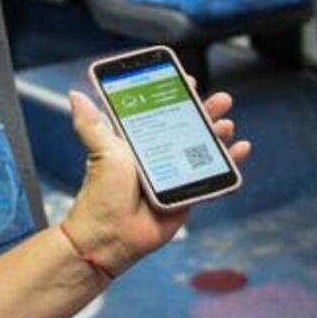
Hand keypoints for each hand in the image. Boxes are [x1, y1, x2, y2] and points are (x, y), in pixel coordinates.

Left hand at [62, 87, 250, 275]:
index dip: (176, 96)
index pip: (161, 111)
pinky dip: (230, 163)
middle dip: (206, 111)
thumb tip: (75, 95)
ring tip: (227, 122)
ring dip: (218, 133)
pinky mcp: (187, 194)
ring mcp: (175, 174)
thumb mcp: (100, 151)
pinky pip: (213, 176)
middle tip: (221, 99)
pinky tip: (240, 149)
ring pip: (203, 148)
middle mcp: (158, 154)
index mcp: (138, 141)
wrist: (113, 235)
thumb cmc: (103, 193)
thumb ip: (90, 123)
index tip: (189, 81)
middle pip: (188, 126)